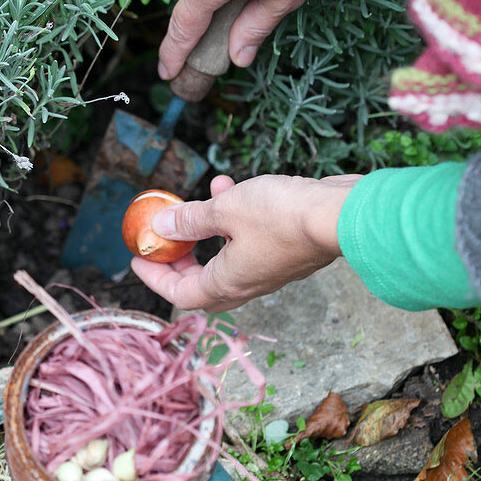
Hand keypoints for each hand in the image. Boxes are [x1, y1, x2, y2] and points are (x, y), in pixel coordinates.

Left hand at [130, 172, 362, 311]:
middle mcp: (249, 283)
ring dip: (208, 229)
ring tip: (201, 196)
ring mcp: (271, 269)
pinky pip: (250, 240)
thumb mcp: (225, 210)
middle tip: (166, 239)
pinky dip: (235, 219)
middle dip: (181, 259)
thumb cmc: (282, 215)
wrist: (341, 214)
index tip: (139, 258)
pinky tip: (232, 185)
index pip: (180, 294)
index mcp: (229, 283)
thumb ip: (191, 219)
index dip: (155, 277)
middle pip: (203, 281)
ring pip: (227, 255)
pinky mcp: (288, 250)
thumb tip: (161, 226)